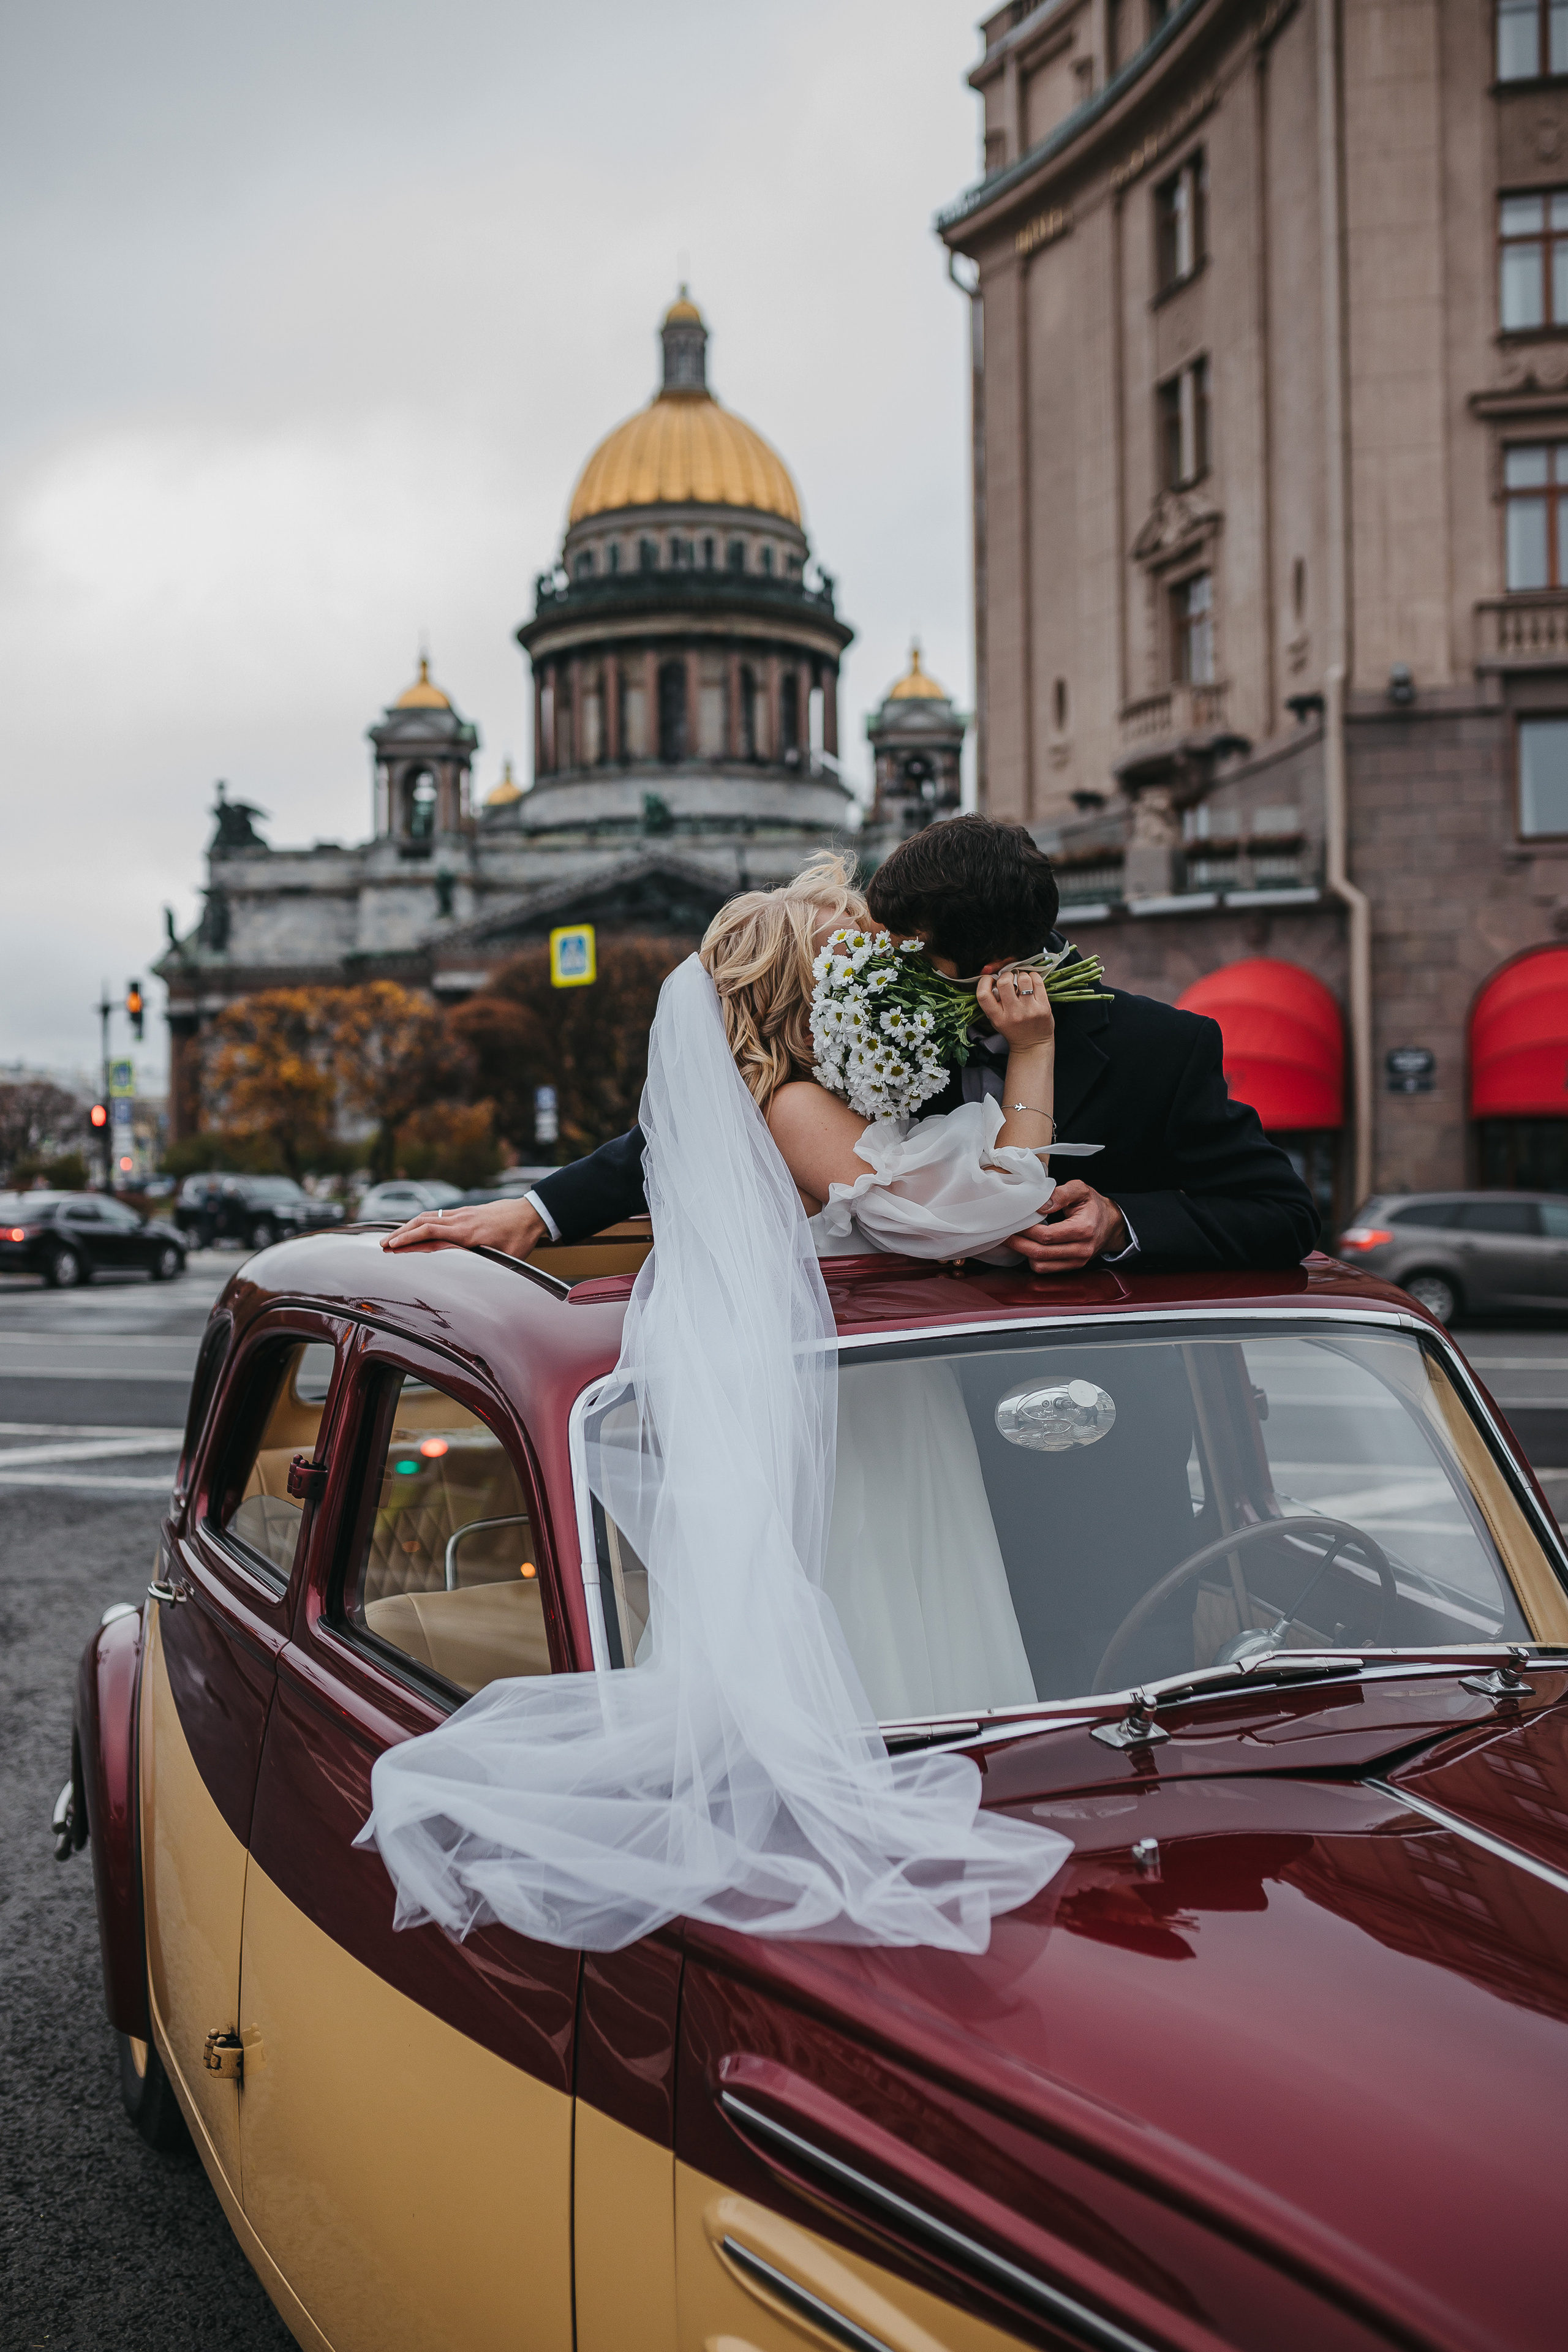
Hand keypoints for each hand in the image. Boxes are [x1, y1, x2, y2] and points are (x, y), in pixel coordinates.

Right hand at [382, 1197, 546, 1257]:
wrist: (531, 1213)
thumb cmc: (519, 1238)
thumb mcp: (503, 1257)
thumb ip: (481, 1262)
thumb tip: (464, 1276)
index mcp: (467, 1232)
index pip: (430, 1232)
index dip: (408, 1239)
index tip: (391, 1246)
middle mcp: (461, 1220)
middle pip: (422, 1223)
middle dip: (400, 1234)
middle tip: (383, 1244)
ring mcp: (463, 1213)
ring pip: (428, 1216)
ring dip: (409, 1226)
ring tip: (394, 1237)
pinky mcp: (466, 1212)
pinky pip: (439, 1214)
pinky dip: (422, 1220)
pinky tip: (417, 1227)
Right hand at [976, 963, 1055, 1051]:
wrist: (1032, 1045)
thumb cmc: (1013, 1030)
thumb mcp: (996, 1021)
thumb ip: (992, 1003)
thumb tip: (993, 979)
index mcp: (998, 1018)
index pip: (983, 994)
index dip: (984, 982)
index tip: (989, 980)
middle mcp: (1013, 1014)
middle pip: (1004, 982)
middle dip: (1005, 975)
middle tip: (1008, 979)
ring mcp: (1029, 1010)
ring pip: (1023, 979)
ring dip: (1020, 975)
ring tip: (1021, 981)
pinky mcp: (1043, 1007)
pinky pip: (1037, 982)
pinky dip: (1033, 976)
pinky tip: (1031, 981)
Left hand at [1005, 1181, 1126, 1272]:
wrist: (1111, 1224)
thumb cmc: (1094, 1206)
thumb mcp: (1081, 1190)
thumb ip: (1062, 1193)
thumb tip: (1041, 1205)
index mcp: (1084, 1229)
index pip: (1047, 1235)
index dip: (1027, 1230)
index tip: (1015, 1221)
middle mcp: (1081, 1249)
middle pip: (1041, 1253)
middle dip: (1018, 1243)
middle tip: (1005, 1233)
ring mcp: (1077, 1261)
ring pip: (1041, 1265)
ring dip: (1024, 1253)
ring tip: (1015, 1239)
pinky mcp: (1072, 1267)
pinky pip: (1046, 1269)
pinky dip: (1033, 1259)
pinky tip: (1027, 1246)